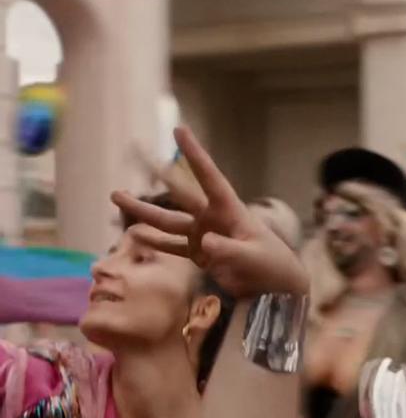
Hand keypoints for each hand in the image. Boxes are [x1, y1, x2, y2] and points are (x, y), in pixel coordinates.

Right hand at [112, 127, 309, 297]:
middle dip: (159, 174)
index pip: (209, 177)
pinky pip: (173, 246)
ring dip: (144, 211)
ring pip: (168, 221)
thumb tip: (204, 241)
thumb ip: (228, 249)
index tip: (180, 129)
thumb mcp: (251, 257)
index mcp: (229, 210)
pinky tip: (136, 236)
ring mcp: (204, 235)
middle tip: (135, 151)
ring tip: (116, 196)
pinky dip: (155, 242)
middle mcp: (213, 218)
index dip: (195, 154)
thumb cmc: (271, 265)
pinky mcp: (200, 254)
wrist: (277, 288)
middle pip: (181, 193)